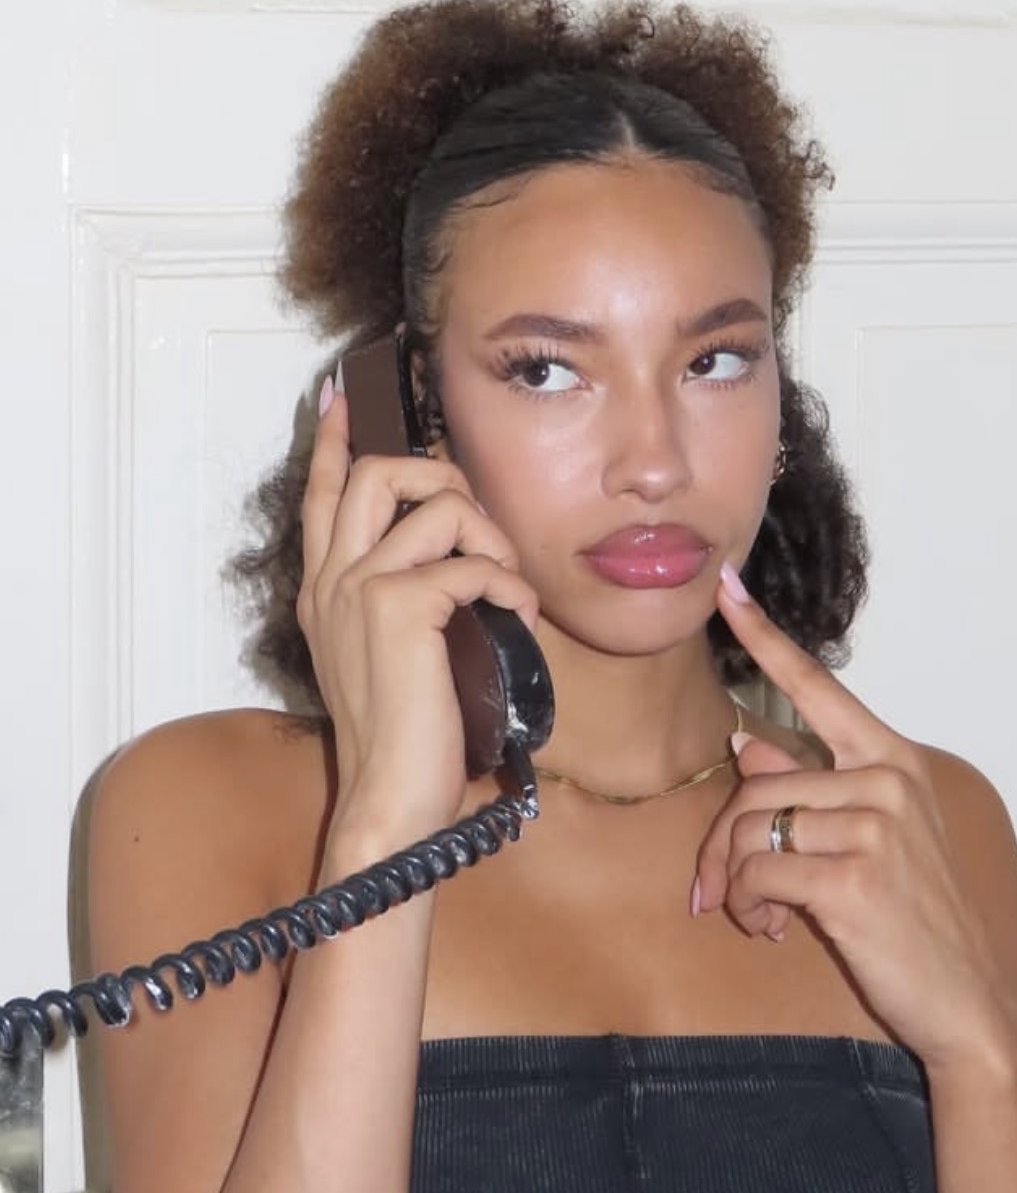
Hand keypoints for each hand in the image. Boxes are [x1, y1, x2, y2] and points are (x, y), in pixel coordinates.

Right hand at [296, 384, 539, 857]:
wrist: (391, 796)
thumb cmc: (407, 738)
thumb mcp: (391, 657)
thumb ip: (405, 602)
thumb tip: (456, 563)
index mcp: (325, 590)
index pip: (322, 495)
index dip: (332, 441)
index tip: (341, 397)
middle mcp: (333, 580)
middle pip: (375, 469)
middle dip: (437, 470)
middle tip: (475, 515)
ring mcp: (360, 589)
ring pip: (437, 505)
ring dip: (490, 537)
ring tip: (507, 585)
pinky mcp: (399, 607)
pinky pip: (471, 563)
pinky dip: (509, 584)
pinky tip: (518, 618)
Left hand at [695, 569, 1016, 1073]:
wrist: (965, 1002)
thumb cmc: (913, 922)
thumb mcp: (868, 842)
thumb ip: (809, 788)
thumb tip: (748, 742)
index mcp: (892, 761)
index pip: (818, 686)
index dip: (764, 637)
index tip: (725, 588)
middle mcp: (887, 780)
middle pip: (753, 788)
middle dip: (721, 848)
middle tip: (721, 894)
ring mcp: (876, 827)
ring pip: (751, 832)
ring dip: (738, 886)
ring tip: (765, 916)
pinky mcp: (854, 878)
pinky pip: (758, 874)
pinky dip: (749, 907)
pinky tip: (776, 929)